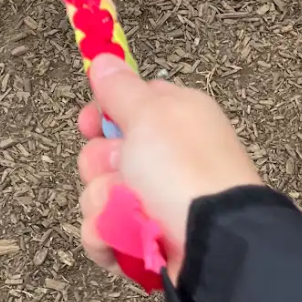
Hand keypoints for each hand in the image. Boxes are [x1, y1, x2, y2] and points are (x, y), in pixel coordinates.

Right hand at [78, 55, 261, 280]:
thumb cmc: (185, 169)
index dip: (101, 115)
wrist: (212, 243)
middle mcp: (163, 160)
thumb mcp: (150, 113)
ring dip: (105, 203)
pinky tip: (124, 240)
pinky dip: (109, 237)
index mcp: (173, 120)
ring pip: (96, 194)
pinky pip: (101, 233)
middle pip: (101, 154)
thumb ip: (121, 88)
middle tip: (123, 168)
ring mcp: (152, 202)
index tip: (90, 124)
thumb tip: (104, 58)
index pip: (124, 107)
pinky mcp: (142, 240)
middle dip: (101, 164)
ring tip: (132, 211)